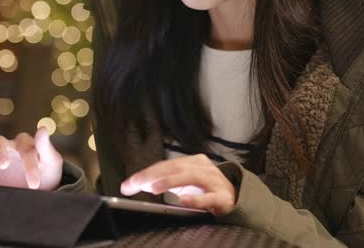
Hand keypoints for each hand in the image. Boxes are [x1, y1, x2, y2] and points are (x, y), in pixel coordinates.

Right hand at [0, 127, 63, 190]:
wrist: (41, 190)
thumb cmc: (48, 172)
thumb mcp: (52, 161)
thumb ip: (45, 146)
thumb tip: (43, 127)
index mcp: (24, 144)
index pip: (23, 147)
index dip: (29, 165)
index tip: (34, 184)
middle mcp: (8, 148)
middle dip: (1, 152)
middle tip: (5, 165)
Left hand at [120, 154, 236, 215]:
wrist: (235, 200)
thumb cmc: (207, 190)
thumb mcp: (184, 184)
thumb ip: (163, 182)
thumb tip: (137, 184)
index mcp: (193, 162)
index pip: (165, 165)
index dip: (145, 173)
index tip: (128, 184)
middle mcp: (203, 168)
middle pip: (174, 168)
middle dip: (152, 176)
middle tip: (135, 184)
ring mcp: (214, 181)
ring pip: (190, 177)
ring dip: (170, 181)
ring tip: (154, 188)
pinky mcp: (222, 197)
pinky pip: (208, 197)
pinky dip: (196, 198)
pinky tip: (183, 200)